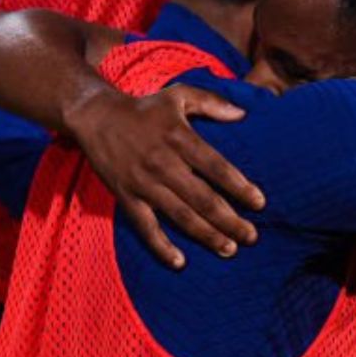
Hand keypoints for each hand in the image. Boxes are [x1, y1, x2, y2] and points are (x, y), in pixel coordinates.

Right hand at [64, 84, 257, 269]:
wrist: (96, 117)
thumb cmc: (144, 108)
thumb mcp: (178, 94)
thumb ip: (212, 102)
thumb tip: (242, 114)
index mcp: (180, 138)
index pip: (216, 167)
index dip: (239, 186)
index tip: (259, 203)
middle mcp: (163, 163)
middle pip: (203, 198)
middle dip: (230, 220)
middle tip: (252, 236)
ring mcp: (144, 183)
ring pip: (180, 216)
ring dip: (206, 235)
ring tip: (229, 249)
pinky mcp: (126, 197)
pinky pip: (145, 227)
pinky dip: (161, 246)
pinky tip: (180, 262)